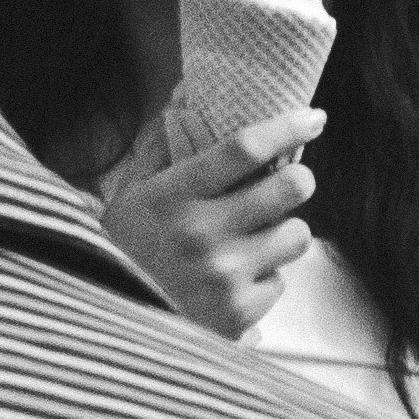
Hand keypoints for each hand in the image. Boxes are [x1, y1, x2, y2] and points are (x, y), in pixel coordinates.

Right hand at [98, 104, 324, 339]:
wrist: (105, 323)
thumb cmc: (123, 249)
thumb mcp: (131, 194)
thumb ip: (162, 147)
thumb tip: (186, 96)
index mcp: (172, 196)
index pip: (245, 148)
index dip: (288, 127)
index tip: (313, 118)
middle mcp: (201, 233)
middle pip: (290, 188)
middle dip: (298, 180)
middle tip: (289, 184)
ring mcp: (224, 276)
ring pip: (297, 235)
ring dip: (283, 232)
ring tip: (255, 238)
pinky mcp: (239, 313)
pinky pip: (280, 282)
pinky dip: (263, 278)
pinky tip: (234, 280)